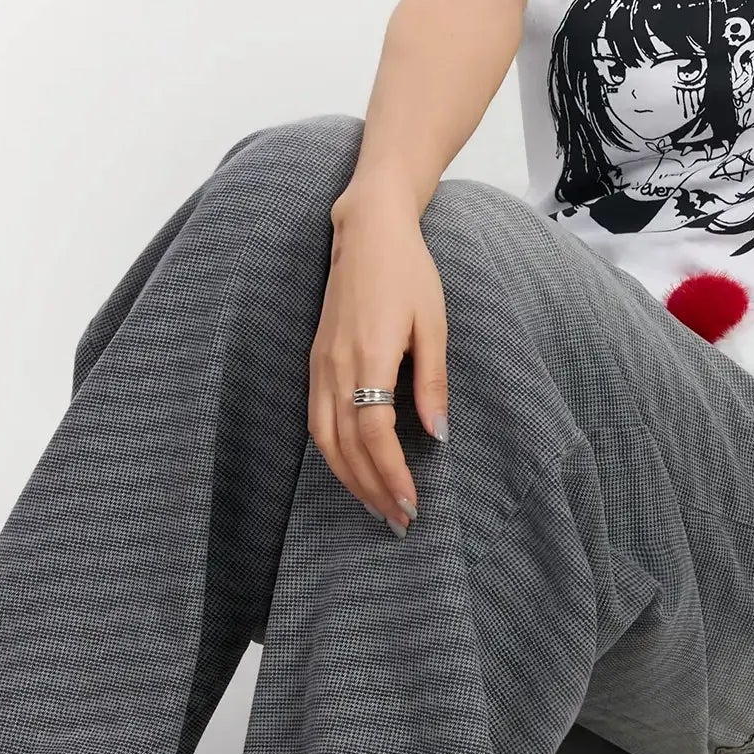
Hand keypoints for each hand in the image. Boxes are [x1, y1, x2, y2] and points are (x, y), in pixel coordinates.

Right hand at [308, 195, 448, 530]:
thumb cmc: (408, 273)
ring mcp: (319, 365)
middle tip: (398, 521)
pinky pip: (317, 421)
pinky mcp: (315, 362)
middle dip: (371, 489)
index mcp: (368, 356)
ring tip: (376, 506)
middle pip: (345, 446)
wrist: (366, 232)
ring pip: (324, 440)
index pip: (375, 434)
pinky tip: (352, 470)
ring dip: (349, 479)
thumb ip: (432, 382)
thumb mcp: (434, 325)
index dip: (391, 474)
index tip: (411, 503)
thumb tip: (438, 435)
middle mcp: (335, 367)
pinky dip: (333, 453)